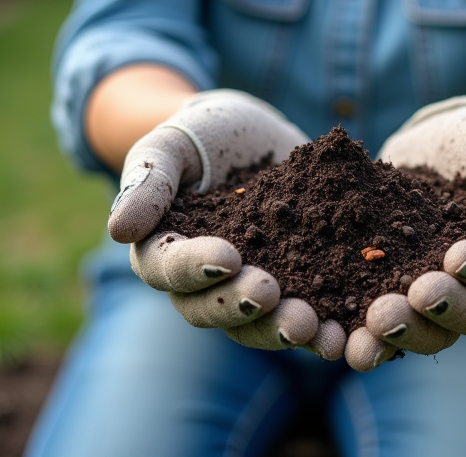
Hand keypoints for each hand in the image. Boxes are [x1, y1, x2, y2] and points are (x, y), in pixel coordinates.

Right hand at [110, 89, 346, 358]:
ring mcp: (249, 289)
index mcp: (163, 252)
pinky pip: (306, 315)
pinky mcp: (295, 285)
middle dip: (242, 308)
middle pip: (213, 311)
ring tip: (315, 328)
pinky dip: (325, 328)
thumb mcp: (168, 146)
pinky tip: (348, 332)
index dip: (195, 268)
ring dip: (284, 330)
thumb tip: (117, 230)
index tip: (226, 257)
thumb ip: (147, 182)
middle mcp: (203, 284)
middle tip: (271, 297)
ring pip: (259, 325)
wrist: (249, 132)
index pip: (169, 269)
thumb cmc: (197, 134)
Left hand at [344, 96, 465, 370]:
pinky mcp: (397, 292)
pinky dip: (365, 334)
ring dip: (404, 333)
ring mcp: (441, 296)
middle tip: (416, 294)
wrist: (437, 141)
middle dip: (444, 309)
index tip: (457, 256)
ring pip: (430, 331)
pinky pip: (386, 324)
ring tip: (374, 322)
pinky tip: (339, 335)